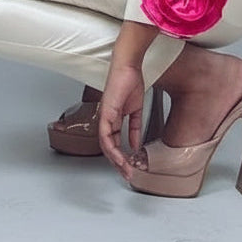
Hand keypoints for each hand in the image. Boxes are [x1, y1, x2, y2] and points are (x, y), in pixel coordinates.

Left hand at [98, 60, 146, 179]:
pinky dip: (112, 147)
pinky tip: (120, 155)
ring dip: (115, 159)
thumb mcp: (136, 110)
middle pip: (109, 148)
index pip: (113, 143)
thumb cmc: (130, 82)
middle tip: (127, 173)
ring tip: (125, 168)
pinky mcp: (106, 113)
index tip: (129, 166)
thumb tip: (136, 144)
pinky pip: (106, 135)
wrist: (128, 67)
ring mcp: (105, 117)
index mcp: (113, 119)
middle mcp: (106, 120)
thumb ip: (134, 128)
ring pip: (106, 145)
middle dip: (118, 163)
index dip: (120, 156)